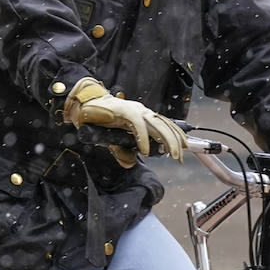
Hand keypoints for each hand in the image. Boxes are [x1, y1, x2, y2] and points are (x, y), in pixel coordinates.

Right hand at [62, 78, 187, 168]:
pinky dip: (144, 138)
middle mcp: (142, 111)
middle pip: (165, 125)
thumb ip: (123, 150)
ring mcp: (134, 109)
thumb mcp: (115, 140)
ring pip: (157, 124)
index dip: (176, 135)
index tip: (185, 147)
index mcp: (142, 116)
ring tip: (172, 154)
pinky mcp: (124, 110)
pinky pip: (138, 125)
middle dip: (175, 141)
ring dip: (166, 140)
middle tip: (180, 157)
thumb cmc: (100, 120)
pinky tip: (146, 151)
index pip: (164, 124)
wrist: (84, 107)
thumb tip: (130, 162)